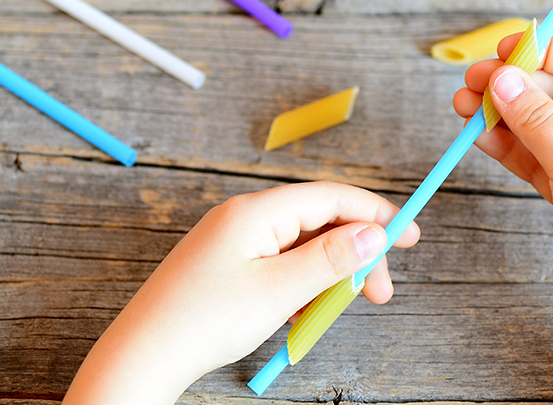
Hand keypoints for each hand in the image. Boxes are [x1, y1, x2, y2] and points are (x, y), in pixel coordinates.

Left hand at [63, 181, 419, 404]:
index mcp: (256, 212)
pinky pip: (279, 266)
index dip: (375, 213)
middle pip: (319, 222)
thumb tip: (373, 232)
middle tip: (379, 294)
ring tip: (332, 312)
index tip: (410, 237)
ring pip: (301, 247)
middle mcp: (244, 218)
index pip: (330, 196)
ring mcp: (233, 242)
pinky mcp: (226, 267)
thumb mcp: (280, 291)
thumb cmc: (203, 321)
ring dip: (328, 276)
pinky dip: (301, 286)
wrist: (142, 357)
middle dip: (355, 256)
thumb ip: (331, 259)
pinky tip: (302, 315)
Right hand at [454, 32, 552, 318]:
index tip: (500, 50)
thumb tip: (504, 78)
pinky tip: (479, 137)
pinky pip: (537, 155)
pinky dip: (509, 146)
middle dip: (514, 85)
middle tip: (470, 83)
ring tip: (461, 108)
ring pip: (543, 124)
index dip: (542, 51)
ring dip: (504, 115)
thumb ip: (536, 117)